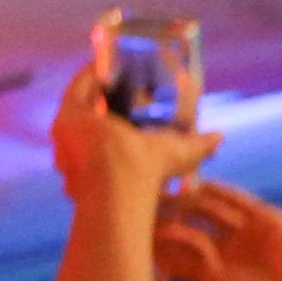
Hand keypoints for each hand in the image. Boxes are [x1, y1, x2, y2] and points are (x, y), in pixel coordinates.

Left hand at [48, 64, 215, 217]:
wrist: (116, 212)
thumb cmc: (134, 167)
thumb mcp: (169, 150)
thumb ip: (194, 143)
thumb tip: (219, 137)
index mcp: (74, 114)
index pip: (82, 82)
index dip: (100, 71)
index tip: (115, 68)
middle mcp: (63, 136)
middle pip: (78, 110)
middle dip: (100, 104)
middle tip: (123, 100)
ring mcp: (63, 162)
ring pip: (79, 138)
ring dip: (97, 134)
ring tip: (122, 133)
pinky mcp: (70, 185)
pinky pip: (82, 163)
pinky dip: (98, 159)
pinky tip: (118, 164)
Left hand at [152, 181, 281, 280]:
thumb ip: (191, 267)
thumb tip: (160, 249)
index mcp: (208, 270)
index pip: (175, 246)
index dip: (158, 233)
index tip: (137, 222)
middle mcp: (222, 248)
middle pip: (188, 221)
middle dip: (171, 210)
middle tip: (151, 196)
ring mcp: (242, 232)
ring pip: (209, 208)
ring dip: (192, 197)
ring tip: (175, 187)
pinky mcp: (264, 219)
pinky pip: (238, 199)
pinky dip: (222, 191)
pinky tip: (205, 184)